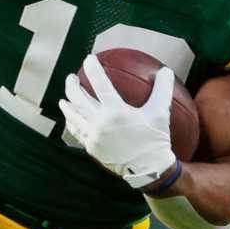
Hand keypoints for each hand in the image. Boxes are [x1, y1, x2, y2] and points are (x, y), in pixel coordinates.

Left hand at [58, 54, 176, 189]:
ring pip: (73, 116)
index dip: (92, 68)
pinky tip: (71, 119)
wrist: (149, 169)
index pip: (99, 83)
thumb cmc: (155, 139)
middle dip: (71, 85)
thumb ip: (162, 89)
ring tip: (64, 99)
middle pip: (78, 99)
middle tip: (71, 78)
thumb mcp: (161, 113)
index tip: (89, 59)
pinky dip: (72, 123)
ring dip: (67, 105)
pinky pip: (77, 132)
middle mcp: (100, 123)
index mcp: (116, 111)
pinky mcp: (92, 148)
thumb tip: (165, 70)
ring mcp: (94, 136)